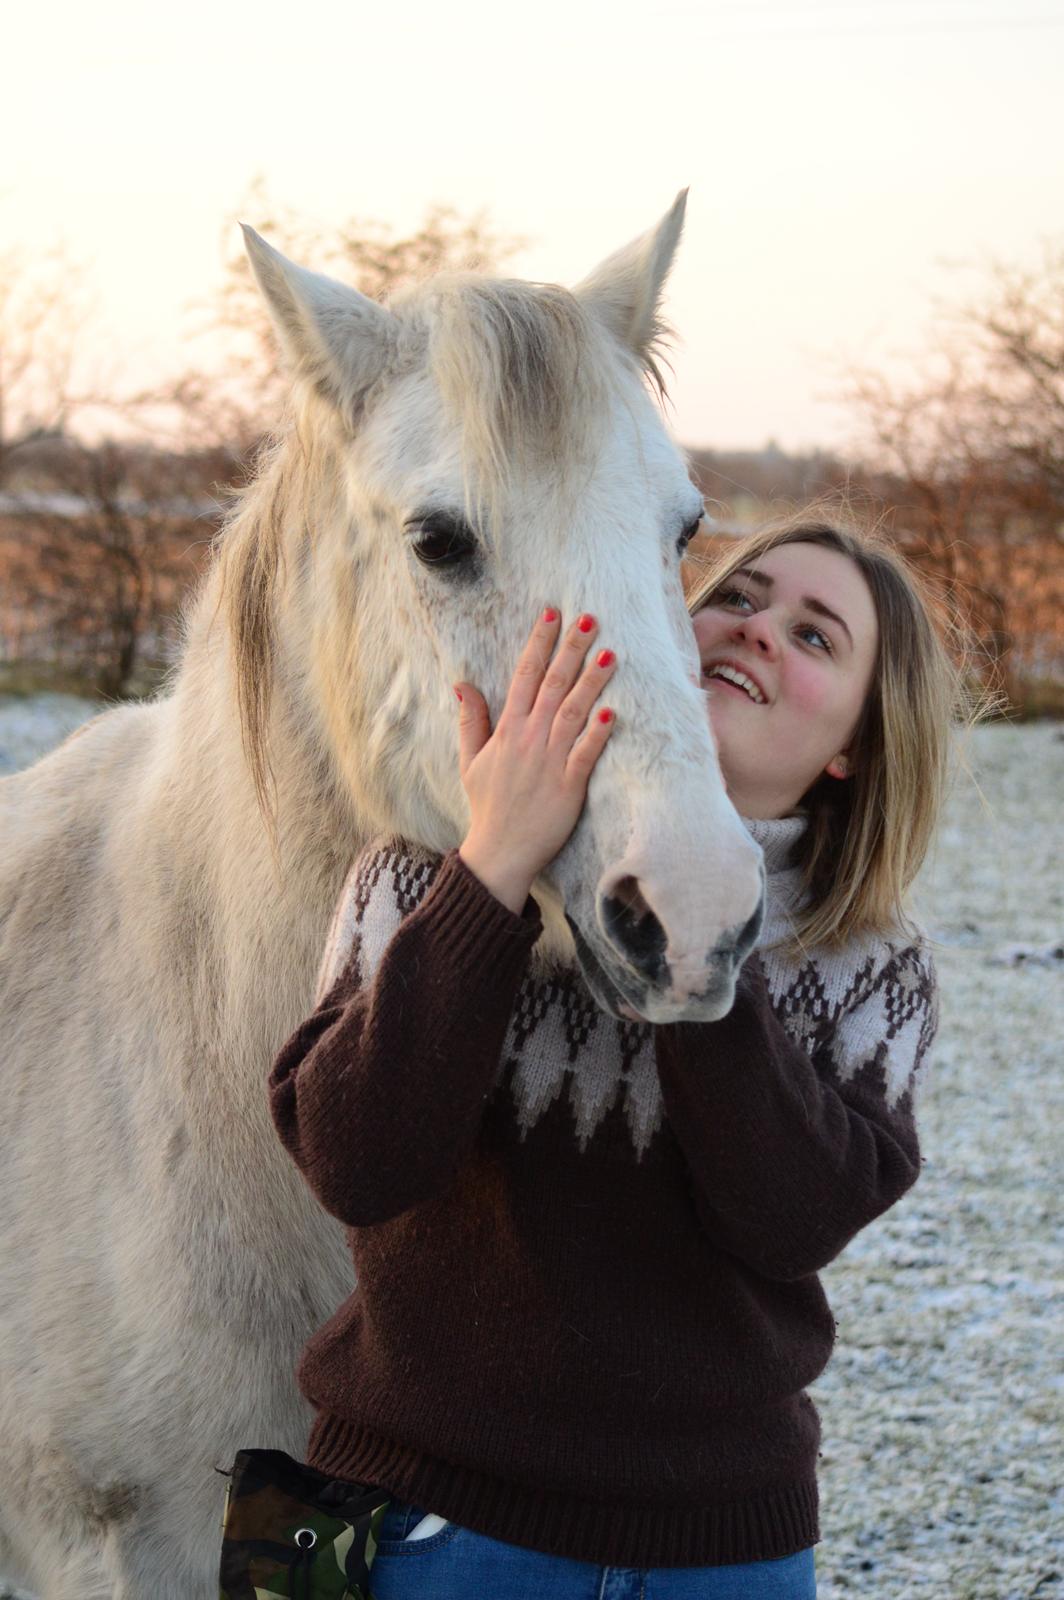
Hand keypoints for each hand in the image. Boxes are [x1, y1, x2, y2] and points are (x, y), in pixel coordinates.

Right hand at [456, 608, 617, 912]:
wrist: (500, 852)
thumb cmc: (488, 806)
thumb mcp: (470, 760)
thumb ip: (470, 720)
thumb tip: (462, 683)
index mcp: (507, 731)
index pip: (524, 676)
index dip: (539, 643)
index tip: (552, 613)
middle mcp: (529, 740)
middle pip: (552, 685)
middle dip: (571, 649)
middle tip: (590, 618)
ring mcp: (550, 762)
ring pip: (573, 713)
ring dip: (591, 682)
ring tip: (611, 653)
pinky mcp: (569, 786)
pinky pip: (586, 755)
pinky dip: (597, 735)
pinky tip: (612, 712)